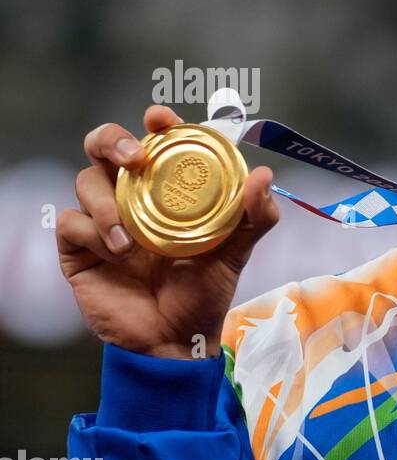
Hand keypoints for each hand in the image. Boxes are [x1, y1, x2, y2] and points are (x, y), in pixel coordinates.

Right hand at [56, 105, 279, 358]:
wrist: (176, 340)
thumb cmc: (204, 292)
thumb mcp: (237, 253)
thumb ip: (255, 217)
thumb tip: (263, 175)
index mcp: (167, 190)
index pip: (155, 142)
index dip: (156, 123)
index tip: (161, 118)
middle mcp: (131, 197)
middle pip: (103, 146)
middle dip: (112, 140)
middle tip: (133, 156)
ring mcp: (101, 220)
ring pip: (86, 181)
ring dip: (107, 203)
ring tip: (131, 239)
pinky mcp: (78, 248)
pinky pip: (71, 222)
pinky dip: (94, 233)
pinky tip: (119, 255)